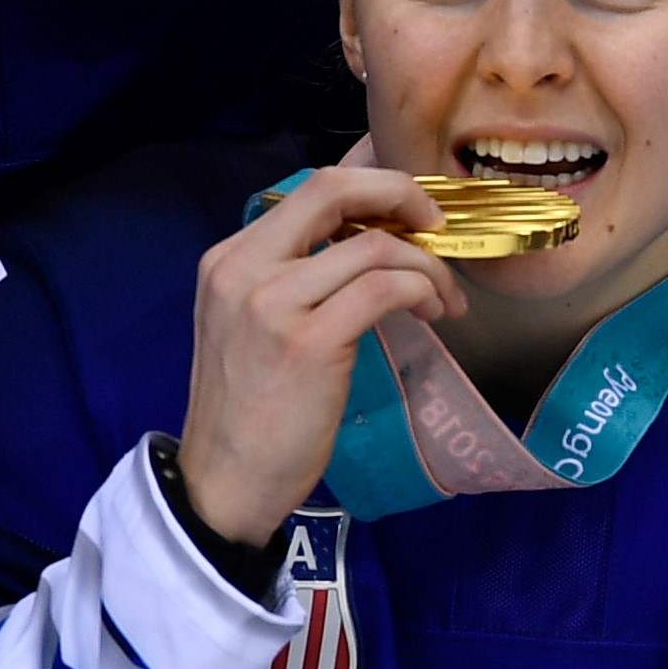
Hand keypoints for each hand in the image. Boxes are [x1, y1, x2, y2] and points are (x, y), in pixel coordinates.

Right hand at [179, 166, 457, 541]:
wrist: (224, 480)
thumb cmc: (251, 407)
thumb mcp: (252, 323)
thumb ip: (293, 275)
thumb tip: (372, 239)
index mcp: (228, 258)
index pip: (310, 188)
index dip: (374, 188)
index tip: (412, 214)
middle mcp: (241, 268)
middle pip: (334, 189)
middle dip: (402, 195)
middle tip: (438, 227)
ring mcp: (271, 303)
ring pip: (375, 246)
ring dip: (427, 267)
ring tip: (443, 300)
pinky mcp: (307, 341)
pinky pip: (386, 289)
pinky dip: (423, 292)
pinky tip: (434, 315)